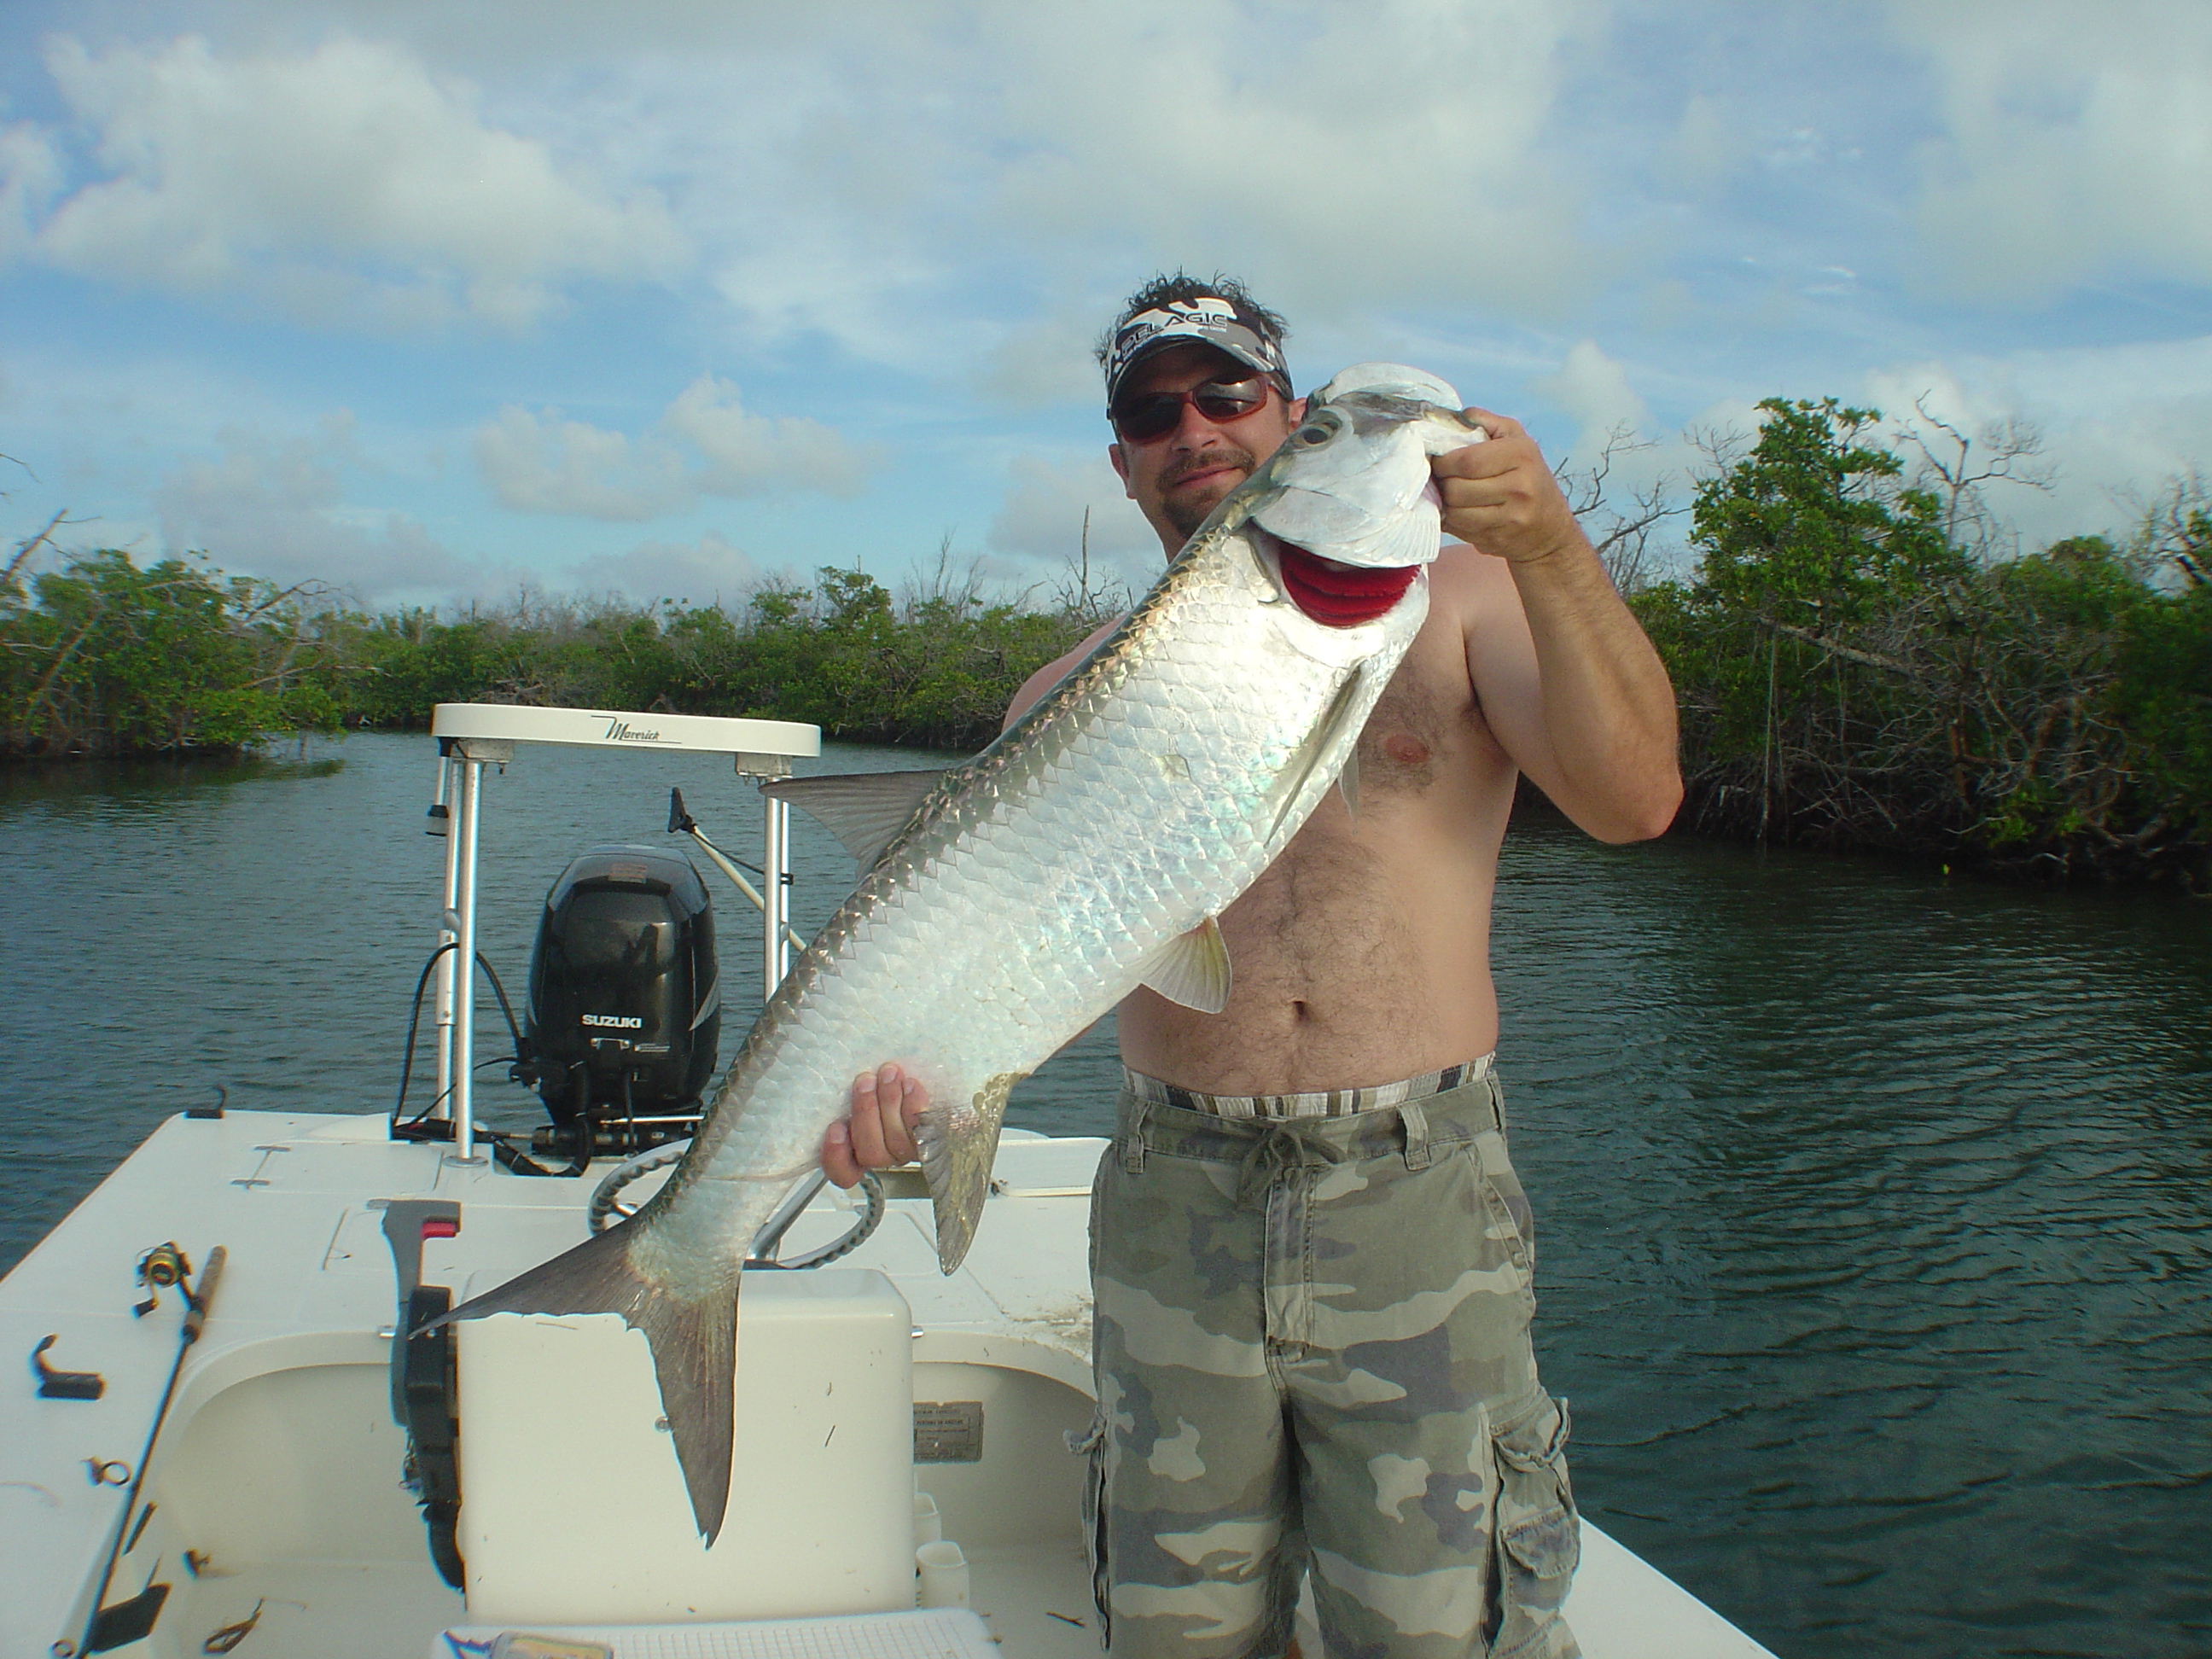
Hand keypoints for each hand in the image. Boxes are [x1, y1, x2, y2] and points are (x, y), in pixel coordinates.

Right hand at [822, 1062, 927, 1187]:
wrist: (933, 1079)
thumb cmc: (888, 1082)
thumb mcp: (863, 1087)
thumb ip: (847, 1093)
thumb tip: (836, 1078)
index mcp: (859, 1148)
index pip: (843, 1172)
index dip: (836, 1157)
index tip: (835, 1128)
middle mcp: (885, 1154)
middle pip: (870, 1152)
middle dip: (865, 1113)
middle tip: (864, 1081)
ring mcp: (910, 1150)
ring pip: (896, 1142)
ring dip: (889, 1103)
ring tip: (888, 1074)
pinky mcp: (934, 1138)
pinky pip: (923, 1130)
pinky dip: (914, 1106)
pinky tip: (910, 1085)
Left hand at [1431, 409, 1587, 565]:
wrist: (1549, 528)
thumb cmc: (1528, 475)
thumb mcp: (1515, 439)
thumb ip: (1485, 421)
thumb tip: (1453, 417)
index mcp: (1521, 455)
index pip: (1467, 461)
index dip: (1444, 462)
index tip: (1439, 461)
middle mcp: (1520, 487)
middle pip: (1456, 488)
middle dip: (1441, 483)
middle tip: (1441, 478)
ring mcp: (1510, 517)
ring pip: (1454, 512)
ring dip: (1444, 503)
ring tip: (1449, 494)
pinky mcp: (1498, 539)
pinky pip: (1458, 529)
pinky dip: (1451, 520)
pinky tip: (1458, 511)